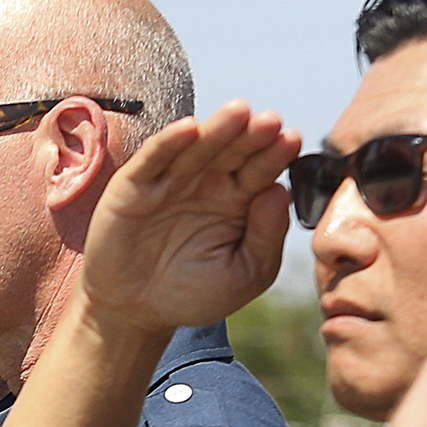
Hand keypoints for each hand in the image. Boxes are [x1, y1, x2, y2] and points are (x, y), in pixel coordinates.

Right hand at [76, 102, 301, 334]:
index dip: (276, 154)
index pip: (262, 169)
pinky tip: (188, 129)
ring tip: (239, 113)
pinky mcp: (135, 185)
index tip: (292, 141)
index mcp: (240, 199)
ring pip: (197, 147)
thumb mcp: (245, 274)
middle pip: (234, 150)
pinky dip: (168, 142)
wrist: (134, 313)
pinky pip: (153, 158)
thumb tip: (280, 191)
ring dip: (217, 129)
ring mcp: (171, 180)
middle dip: (251, 135)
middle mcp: (208, 181)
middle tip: (270, 122)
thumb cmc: (193, 293)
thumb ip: (267, 237)